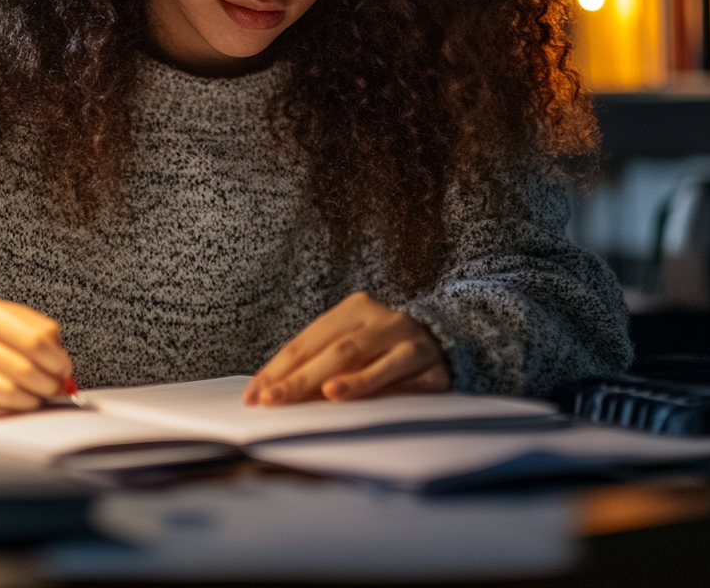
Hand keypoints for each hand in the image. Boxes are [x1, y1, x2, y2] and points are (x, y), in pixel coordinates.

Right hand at [0, 295, 71, 415]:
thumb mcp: (0, 315)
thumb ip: (36, 330)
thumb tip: (62, 363)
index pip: (32, 340)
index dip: (56, 359)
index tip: (64, 369)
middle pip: (21, 368)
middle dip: (47, 383)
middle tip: (55, 387)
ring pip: (5, 392)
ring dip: (31, 400)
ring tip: (37, 396)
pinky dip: (8, 410)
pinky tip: (14, 404)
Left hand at [243, 292, 449, 405]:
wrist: (454, 341)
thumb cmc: (385, 351)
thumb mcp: (352, 346)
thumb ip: (318, 364)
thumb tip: (271, 392)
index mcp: (354, 309)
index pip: (308, 340)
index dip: (279, 368)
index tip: (254, 394)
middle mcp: (382, 319)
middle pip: (335, 350)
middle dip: (299, 378)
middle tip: (271, 400)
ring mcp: (409, 341)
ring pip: (369, 358)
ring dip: (342, 380)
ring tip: (318, 395)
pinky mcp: (433, 367)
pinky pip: (403, 379)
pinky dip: (377, 388)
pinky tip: (358, 397)